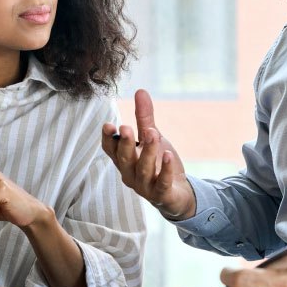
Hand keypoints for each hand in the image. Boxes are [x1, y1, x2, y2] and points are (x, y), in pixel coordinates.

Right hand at [101, 89, 195, 219]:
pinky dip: (165, 170)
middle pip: (124, 160)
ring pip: (143, 170)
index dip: (108, 139)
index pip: (111, 150)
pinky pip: (162, 183)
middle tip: (126, 127)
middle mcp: (130, 174)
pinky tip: (169, 156)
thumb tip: (140, 90)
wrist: (177, 193)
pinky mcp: (161, 195)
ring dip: (147, 152)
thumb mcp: (152, 137)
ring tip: (153, 134)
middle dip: (125, 144)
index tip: (109, 125)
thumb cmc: (159, 164)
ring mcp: (145, 187)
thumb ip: (145, 117)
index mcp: (124, 160)